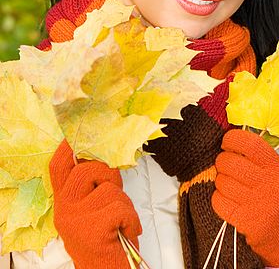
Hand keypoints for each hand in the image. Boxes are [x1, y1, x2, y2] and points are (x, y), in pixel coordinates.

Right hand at [49, 139, 141, 268]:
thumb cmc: (106, 236)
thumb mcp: (94, 207)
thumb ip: (94, 184)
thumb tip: (107, 152)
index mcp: (64, 201)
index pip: (59, 166)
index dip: (69, 146)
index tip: (80, 132)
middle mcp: (64, 209)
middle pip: (86, 169)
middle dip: (108, 173)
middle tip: (115, 192)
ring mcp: (75, 220)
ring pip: (108, 190)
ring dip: (123, 203)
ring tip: (120, 220)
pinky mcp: (90, 230)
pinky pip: (119, 209)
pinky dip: (131, 219)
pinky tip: (126, 230)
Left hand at [212, 129, 278, 266]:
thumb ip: (261, 158)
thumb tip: (232, 141)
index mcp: (278, 167)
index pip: (250, 143)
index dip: (232, 139)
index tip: (227, 142)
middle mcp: (269, 183)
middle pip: (230, 162)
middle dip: (222, 161)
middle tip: (226, 165)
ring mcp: (257, 204)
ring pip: (222, 181)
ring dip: (220, 181)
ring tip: (230, 184)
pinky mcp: (246, 222)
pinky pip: (218, 201)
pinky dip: (218, 198)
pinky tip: (227, 199)